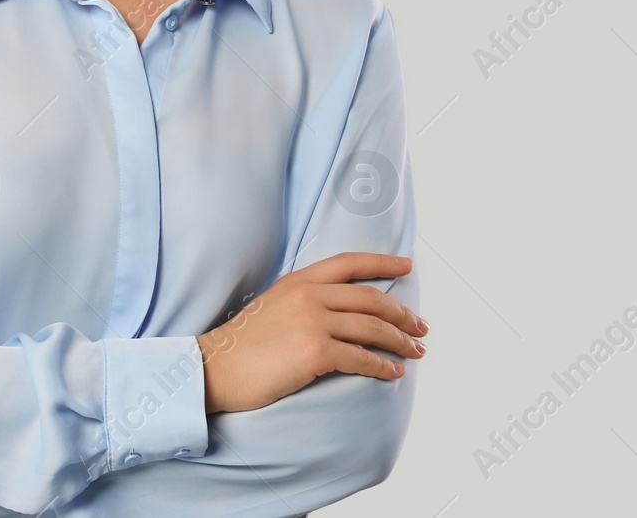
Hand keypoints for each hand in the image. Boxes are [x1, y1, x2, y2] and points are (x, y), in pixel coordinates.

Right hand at [196, 252, 424, 414]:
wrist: (216, 368)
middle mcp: (309, 295)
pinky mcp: (315, 353)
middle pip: (371, 299)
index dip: (383, 263)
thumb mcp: (273, 304)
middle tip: (421, 326)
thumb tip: (339, 309)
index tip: (407, 265)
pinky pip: (362, 358)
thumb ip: (305, 298)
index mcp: (299, 280)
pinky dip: (383, 367)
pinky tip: (393, 373)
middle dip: (402, 313)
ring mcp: (314, 323)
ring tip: (416, 351)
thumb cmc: (243, 344)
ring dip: (400, 341)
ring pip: (372, 328)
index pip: (350, 263)